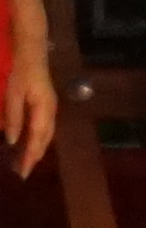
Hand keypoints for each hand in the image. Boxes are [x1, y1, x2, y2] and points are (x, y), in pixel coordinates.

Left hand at [3, 53, 50, 174]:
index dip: (30, 156)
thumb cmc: (22, 73)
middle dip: (34, 157)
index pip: (37, 139)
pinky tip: (28, 143)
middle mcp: (50, 112)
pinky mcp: (46, 106)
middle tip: (22, 173)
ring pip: (46, 135)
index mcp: (43, 111)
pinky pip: (44, 128)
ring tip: (25, 162)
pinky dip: (37, 140)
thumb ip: (13, 118)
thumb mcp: (13, 95)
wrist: (32, 54)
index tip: (23, 172)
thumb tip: (11, 141)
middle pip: (44, 140)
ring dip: (36, 149)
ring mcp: (50, 109)